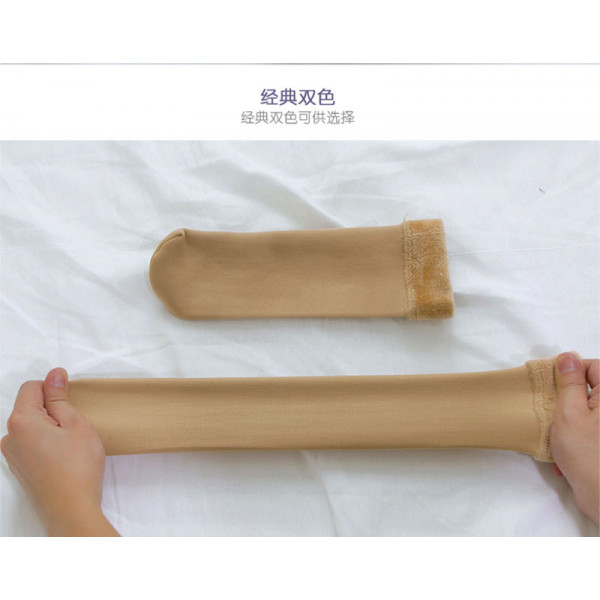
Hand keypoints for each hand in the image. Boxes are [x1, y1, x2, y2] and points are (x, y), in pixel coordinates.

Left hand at [1, 368, 118, 535]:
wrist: (71, 510)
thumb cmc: (78, 467)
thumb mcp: (76, 424)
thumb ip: (60, 397)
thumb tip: (54, 375)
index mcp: (21, 421)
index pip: (32, 387)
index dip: (53, 389)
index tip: (72, 403)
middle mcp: (9, 437)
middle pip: (29, 407)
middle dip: (52, 410)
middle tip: (74, 428)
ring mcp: (11, 456)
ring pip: (31, 426)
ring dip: (50, 428)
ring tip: (70, 445)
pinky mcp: (19, 469)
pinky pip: (31, 444)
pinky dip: (46, 443)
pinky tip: (63, 457)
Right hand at [550, 353, 598, 524]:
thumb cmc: (586, 452)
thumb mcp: (569, 411)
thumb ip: (569, 382)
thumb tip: (568, 357)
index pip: (593, 366)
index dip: (571, 372)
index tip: (553, 385)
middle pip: (590, 388)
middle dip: (568, 399)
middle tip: (553, 412)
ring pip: (587, 410)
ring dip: (570, 421)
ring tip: (559, 438)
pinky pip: (590, 430)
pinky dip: (577, 437)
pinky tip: (566, 454)